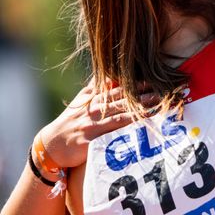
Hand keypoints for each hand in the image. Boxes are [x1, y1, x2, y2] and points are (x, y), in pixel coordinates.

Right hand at [39, 82, 155, 168]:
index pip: (119, 88)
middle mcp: (94, 109)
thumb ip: (96, 87)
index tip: (154, 80)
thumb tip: (109, 72)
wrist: (51, 145)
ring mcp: (92, 125)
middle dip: (143, 96)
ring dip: (140, 112)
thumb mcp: (81, 101)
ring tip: (157, 108)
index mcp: (94, 98)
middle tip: (162, 93)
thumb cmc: (71, 121)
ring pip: (120, 116)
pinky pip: (111, 137)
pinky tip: (141, 129)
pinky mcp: (90, 141)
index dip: (137, 84)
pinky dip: (127, 132)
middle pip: (122, 100)